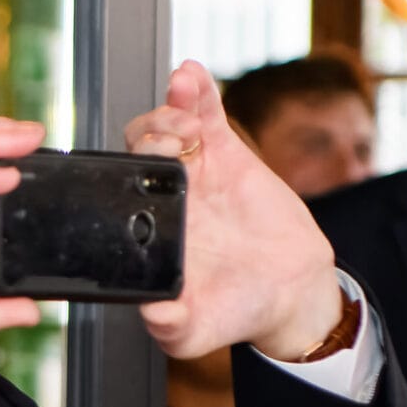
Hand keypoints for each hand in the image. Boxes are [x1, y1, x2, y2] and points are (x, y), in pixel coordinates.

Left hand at [125, 61, 342, 360]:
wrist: (290, 293)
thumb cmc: (234, 311)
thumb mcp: (196, 331)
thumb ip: (172, 327)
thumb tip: (153, 314)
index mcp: (146, 230)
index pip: (116, 190)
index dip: (117, 173)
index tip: (136, 172)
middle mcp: (164, 196)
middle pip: (136, 148)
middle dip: (148, 136)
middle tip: (174, 147)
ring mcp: (194, 170)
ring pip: (166, 125)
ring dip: (169, 111)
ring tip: (189, 124)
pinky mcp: (227, 154)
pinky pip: (207, 112)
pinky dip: (197, 90)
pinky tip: (191, 75)